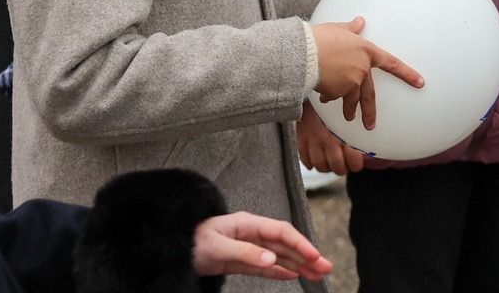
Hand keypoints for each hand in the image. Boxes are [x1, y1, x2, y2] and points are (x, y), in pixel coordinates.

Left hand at [192, 211, 334, 280]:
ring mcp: (248, 248)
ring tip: (316, 274)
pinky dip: (280, 271)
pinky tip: (294, 275)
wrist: (172, 250)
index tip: (315, 256)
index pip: (282, 233)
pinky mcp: (241, 261)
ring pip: (279, 256)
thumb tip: (272, 258)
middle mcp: (252, 234)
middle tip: (326, 268)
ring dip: (298, 265)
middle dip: (307, 256)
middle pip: (286, 245)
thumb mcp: (217, 247)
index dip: (300, 244)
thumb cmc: (191, 242)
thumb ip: (246, 252)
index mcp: (249, 224)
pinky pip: (266, 266)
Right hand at [297, 101, 363, 174]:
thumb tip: (369, 133)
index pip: (353, 161)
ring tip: (330, 164)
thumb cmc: (334, 98)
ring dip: (326, 168)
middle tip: (343, 166)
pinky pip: (304, 159)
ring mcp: (313, 140)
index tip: (356, 164)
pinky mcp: (300, 138)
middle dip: (342, 169)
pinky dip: (310, 163)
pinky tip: (315, 160)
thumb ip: (355, 126)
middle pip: (337, 166)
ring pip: (320, 166)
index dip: (355, 166)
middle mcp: (328, 139)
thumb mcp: (349, 110)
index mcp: (343, 133)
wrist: (311, 86)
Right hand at [310, 17, 423, 129]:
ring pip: (351, 100)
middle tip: (370, 125)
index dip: (407, 74)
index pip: (392, 64)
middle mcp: (363, 69)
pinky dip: (328, 97)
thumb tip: (360, 21)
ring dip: (348, 110)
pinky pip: (333, 97)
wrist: (305, 52)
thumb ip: (352, 28)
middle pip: (369, 95)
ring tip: (348, 117)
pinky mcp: (339, 92)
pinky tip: (321, 94)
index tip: (420, 82)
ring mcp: (352, 82)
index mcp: (367, 52)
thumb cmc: (320, 38)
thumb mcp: (339, 29)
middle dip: (369, 112)